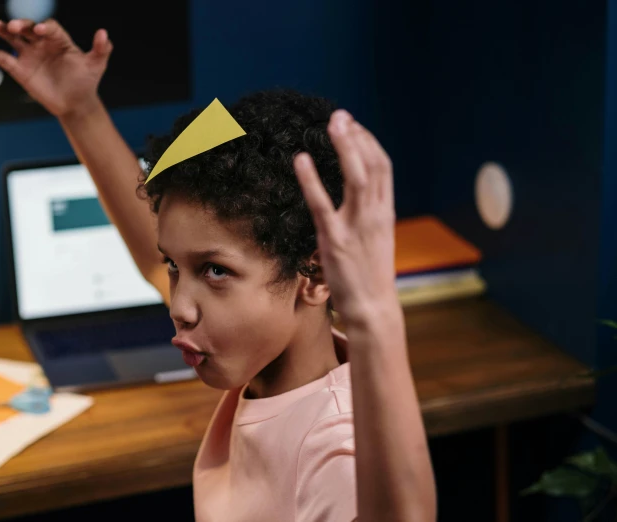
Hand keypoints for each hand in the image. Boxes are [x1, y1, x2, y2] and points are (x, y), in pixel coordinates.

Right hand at [0, 19, 112, 117]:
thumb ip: (101, 49)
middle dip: (21, 25)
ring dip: (3, 30)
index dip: (45, 28)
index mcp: (59, 40)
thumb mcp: (97, 65)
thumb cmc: (86, 82)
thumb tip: (104, 34)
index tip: (41, 30)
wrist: (75, 103)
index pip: (49, 28)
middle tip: (14, 26)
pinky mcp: (20, 70)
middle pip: (28, 29)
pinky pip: (6, 60)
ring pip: (13, 39)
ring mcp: (30, 56)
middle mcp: (42, 44)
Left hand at [293, 110, 397, 323]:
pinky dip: (311, 180)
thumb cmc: (369, 276)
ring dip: (344, 147)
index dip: (369, 142)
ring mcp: (356, 227)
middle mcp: (374, 215)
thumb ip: (368, 215)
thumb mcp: (375, 239)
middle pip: (372, 165)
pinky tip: (301, 160)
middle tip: (341, 115)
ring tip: (331, 124)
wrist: (373, 308)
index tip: (354, 125)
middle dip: (357, 137)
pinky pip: (322, 205)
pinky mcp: (334, 241)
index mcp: (385, 213)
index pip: (383, 168)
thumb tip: (357, 196)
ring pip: (356, 178)